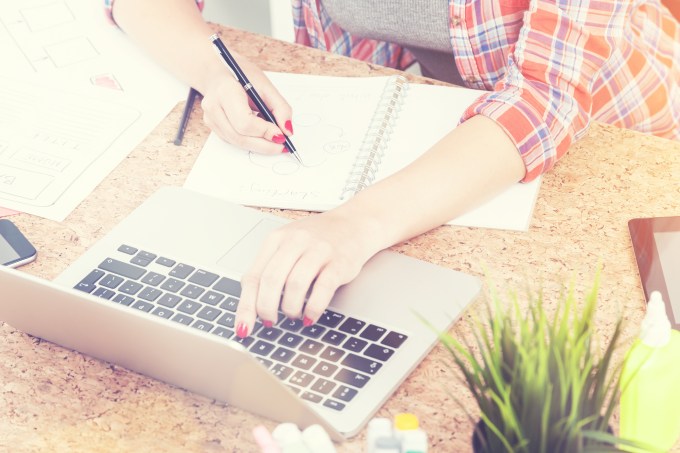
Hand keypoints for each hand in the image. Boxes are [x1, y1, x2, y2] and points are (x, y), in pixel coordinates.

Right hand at [200, 52, 292, 153]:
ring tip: (274, 143)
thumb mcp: (265, 85)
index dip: (265, 131)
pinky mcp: (212, 126)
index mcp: (226, 91)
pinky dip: (250, 142)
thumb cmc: (241, 75)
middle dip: (264, 145)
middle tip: (282, 146)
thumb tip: (287, 131)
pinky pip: (233, 140)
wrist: (218, 71)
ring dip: (258, 146)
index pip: (245, 121)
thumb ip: (280, 108)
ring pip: (236, 142)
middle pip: (240, 136)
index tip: (282, 135)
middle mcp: (213, 107)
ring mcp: (210, 118)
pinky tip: (261, 138)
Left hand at [234, 209, 380, 336]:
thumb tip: (252, 305)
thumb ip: (270, 268)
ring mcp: (318, 250)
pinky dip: (313, 308)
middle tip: (271, 321)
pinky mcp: (339, 262)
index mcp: (276, 239)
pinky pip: (322, 290)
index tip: (244, 327)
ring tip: (293, 315)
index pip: (253, 276)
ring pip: (294, 286)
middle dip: (267, 309)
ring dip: (291, 308)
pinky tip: (310, 316)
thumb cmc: (319, 238)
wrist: (355, 223)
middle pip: (271, 281)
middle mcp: (295, 241)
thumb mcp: (288, 245)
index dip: (246, 306)